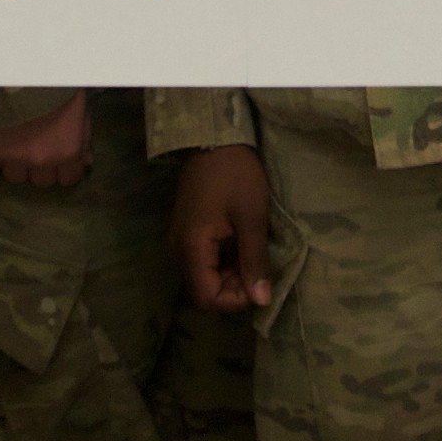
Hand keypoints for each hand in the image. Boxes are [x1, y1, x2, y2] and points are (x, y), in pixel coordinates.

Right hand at [0, 93, 91, 187]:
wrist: (23, 72)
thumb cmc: (57, 87)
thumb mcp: (80, 111)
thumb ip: (84, 139)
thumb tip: (86, 162)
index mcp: (68, 152)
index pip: (68, 179)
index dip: (64, 170)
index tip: (59, 160)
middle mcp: (43, 161)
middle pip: (42, 181)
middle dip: (41, 168)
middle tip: (37, 149)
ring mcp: (15, 158)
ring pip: (16, 177)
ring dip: (17, 164)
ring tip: (16, 146)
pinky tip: (0, 139)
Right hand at [172, 147, 275, 311]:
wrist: (213, 139)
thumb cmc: (235, 176)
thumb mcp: (252, 218)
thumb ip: (254, 261)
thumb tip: (262, 301)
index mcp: (191, 249)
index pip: (207, 299)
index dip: (235, 299)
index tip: (258, 280)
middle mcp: (179, 250)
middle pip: (204, 291)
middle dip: (234, 288)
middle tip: (259, 266)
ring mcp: (181, 241)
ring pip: (205, 277)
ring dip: (230, 275)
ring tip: (253, 254)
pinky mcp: (187, 233)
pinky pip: (204, 262)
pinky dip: (224, 262)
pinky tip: (242, 246)